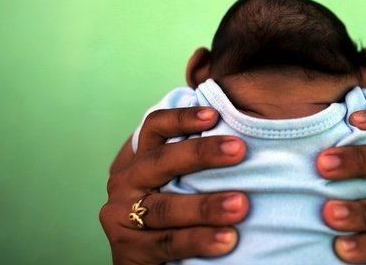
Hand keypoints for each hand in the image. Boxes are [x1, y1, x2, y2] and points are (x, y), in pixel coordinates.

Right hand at [99, 107, 249, 263]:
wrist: (150, 263)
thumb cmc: (176, 216)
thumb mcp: (179, 184)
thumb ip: (198, 166)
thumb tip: (244, 141)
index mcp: (140, 161)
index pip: (154, 129)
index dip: (181, 118)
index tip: (214, 115)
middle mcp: (126, 183)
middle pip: (161, 162)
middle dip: (201, 154)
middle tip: (239, 150)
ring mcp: (121, 217)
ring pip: (166, 207)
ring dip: (206, 206)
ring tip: (241, 205)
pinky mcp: (128, 250)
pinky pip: (168, 243)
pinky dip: (198, 240)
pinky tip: (227, 240)